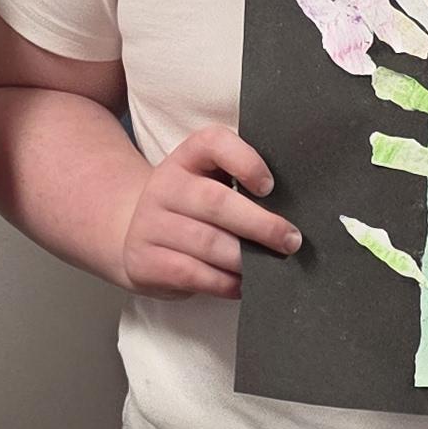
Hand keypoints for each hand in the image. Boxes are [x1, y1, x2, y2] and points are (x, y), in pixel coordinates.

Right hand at [117, 126, 300, 297]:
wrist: (134, 233)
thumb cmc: (192, 208)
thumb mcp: (209, 182)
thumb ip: (242, 184)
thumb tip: (292, 210)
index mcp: (187, 158)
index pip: (213, 143)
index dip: (245, 161)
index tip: (269, 187)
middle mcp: (165, 186)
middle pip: (215, 202)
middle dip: (260, 225)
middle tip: (290, 241)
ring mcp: (150, 224)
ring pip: (207, 243)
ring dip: (246, 259)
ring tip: (271, 267)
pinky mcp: (145, 261)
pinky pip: (193, 274)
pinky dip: (225, 283)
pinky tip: (242, 284)